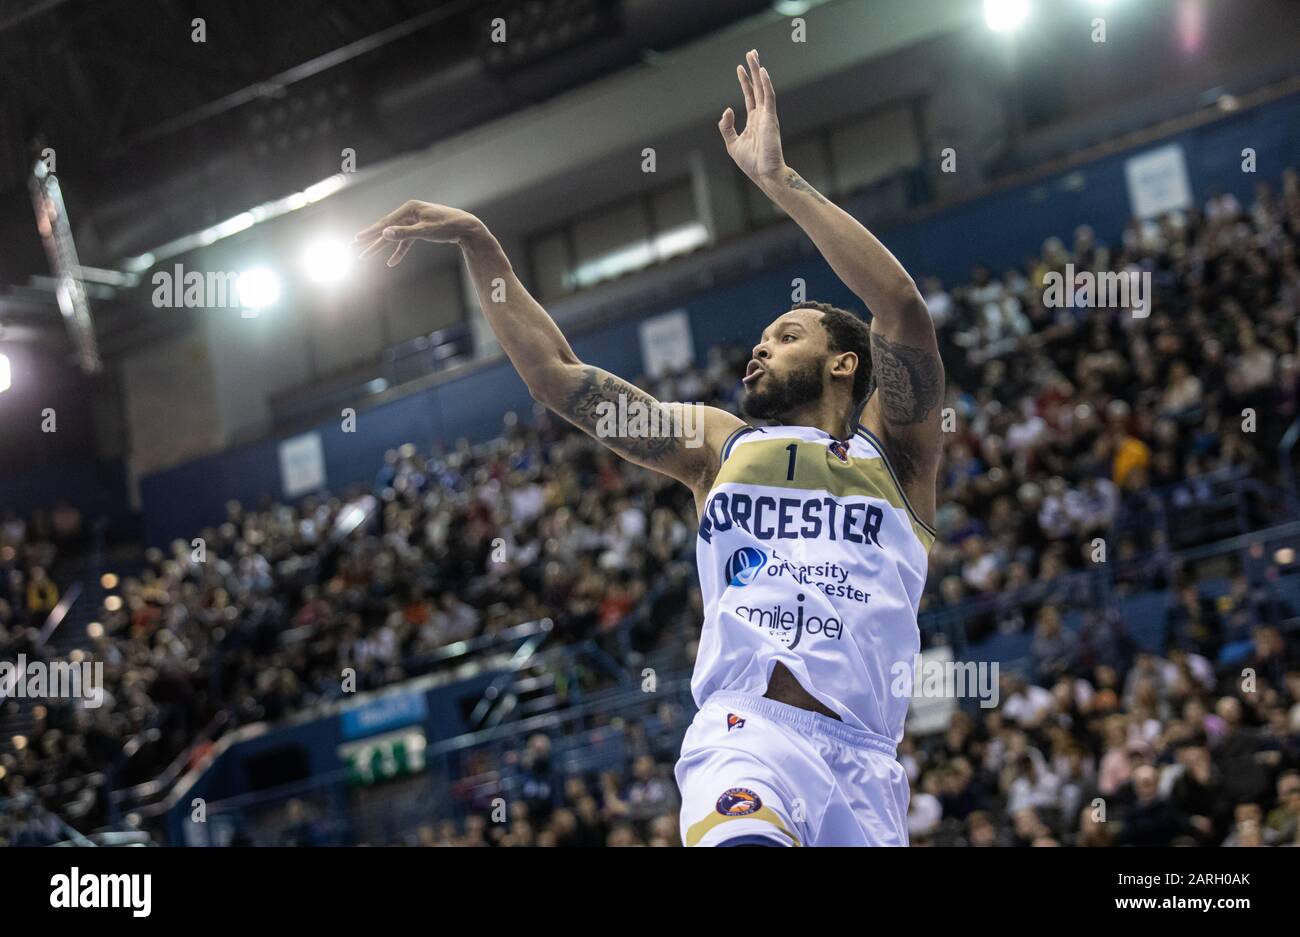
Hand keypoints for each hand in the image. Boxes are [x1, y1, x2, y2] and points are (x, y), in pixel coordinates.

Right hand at [352, 200, 483, 266]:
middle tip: (354, 247)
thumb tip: (384, 233)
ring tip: (365, 255)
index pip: (385, 222)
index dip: (370, 232)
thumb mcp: (426, 231)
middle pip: (386, 228)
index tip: (356, 239)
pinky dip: (399, 251)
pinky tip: (391, 262)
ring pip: (394, 236)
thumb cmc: (448, 226)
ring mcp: (414, 221)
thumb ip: (404, 233)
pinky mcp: (419, 230)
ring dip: (381, 246)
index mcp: (409, 209)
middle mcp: (409, 213)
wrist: (467, 227)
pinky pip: (405, 242)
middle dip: (370, 239)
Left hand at [718, 49, 785, 184]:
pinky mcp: (771, 118)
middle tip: (751, 52)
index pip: (749, 96)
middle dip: (753, 70)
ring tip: (753, 55)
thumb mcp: (732, 144)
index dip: (744, 81)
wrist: (764, 174)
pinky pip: (769, 97)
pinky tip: (762, 71)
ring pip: (762, 87)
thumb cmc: (751, 163)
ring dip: (758, 71)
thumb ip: (726, 127)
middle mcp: (761, 115)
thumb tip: (727, 110)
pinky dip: (766, 84)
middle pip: (757, 87)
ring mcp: (767, 115)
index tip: (739, 68)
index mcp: (753, 120)